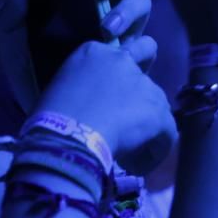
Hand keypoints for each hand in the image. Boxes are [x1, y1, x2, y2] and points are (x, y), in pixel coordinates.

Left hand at [0, 0, 154, 109]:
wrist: (52, 125)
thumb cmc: (31, 77)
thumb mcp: (12, 48)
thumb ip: (10, 19)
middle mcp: (104, 8)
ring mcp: (123, 35)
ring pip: (142, 5)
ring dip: (126, 12)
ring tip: (105, 31)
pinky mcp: (134, 65)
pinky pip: (147, 47)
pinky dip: (136, 49)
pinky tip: (121, 57)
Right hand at [37, 39, 175, 176]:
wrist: (66, 135)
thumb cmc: (50, 117)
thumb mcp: (62, 87)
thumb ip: (82, 87)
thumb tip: (90, 108)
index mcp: (94, 52)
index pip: (117, 54)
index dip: (118, 77)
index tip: (110, 99)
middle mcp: (122, 60)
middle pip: (145, 63)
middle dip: (144, 82)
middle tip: (136, 110)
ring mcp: (143, 83)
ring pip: (157, 105)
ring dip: (147, 124)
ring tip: (129, 150)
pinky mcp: (157, 110)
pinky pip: (167, 133)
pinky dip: (155, 150)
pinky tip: (137, 165)